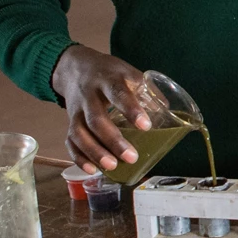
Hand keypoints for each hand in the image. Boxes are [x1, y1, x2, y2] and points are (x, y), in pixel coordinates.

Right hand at [51, 45, 149, 172]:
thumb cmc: (108, 73)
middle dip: (113, 140)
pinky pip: (70, 141)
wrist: (75, 67)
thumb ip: (146, 90)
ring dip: (95, 152)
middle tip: (131, 157)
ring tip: (112, 166)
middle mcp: (89, 95)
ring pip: (79, 132)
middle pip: (96, 118)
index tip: (146, 126)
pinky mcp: (70, 121)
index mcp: (108, 79)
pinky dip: (79, 157)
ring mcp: (76, 109)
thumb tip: (167, 111)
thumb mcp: (127, 72)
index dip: (131, 109)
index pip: (118, 93)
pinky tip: (92, 170)